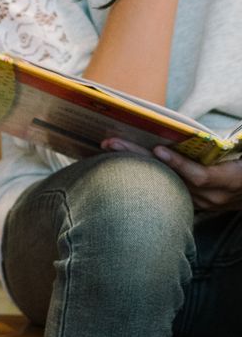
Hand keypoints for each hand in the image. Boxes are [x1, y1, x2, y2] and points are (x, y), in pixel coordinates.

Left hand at [108, 138, 241, 211]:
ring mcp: (200, 204)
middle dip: (139, 160)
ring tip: (107, 148)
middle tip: (111, 143)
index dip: (178, 164)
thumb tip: (196, 131)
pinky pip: (162, 191)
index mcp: (229, 181)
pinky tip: (118, 163)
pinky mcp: (190, 205)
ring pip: (161, 186)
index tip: (158, 149)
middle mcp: (212, 197)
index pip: (200, 177)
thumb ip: (225, 147)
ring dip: (132, 167)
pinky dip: (141, 177)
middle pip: (170, 180)